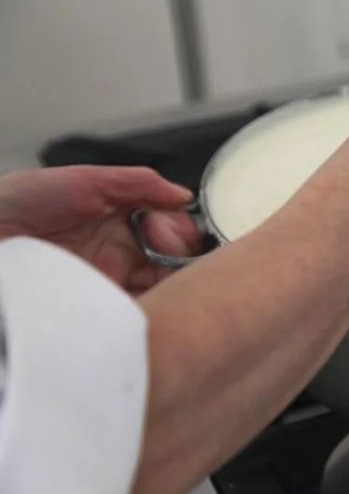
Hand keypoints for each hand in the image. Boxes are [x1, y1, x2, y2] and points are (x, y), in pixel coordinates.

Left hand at [0, 166, 199, 293]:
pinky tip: (150, 294)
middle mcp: (118, 255)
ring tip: (160, 270)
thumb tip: (182, 195)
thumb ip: (137, 183)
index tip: (170, 228)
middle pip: (171, 260)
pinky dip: (152, 305)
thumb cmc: (20, 203)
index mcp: (118, 223)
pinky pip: (137, 312)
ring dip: (171, 280)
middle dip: (179, 254)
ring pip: (161, 288)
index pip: (169, 229)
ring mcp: (109, 284)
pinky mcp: (98, 309)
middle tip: (164, 248)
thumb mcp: (84, 180)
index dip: (178, 229)